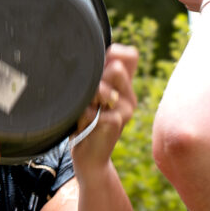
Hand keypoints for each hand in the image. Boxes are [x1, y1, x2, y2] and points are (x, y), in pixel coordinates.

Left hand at [70, 43, 140, 172]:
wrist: (89, 157)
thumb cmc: (85, 123)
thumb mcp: (91, 97)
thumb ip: (95, 77)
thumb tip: (91, 53)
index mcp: (125, 87)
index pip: (130, 55)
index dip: (112, 54)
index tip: (97, 70)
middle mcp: (130, 96)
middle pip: (115, 67)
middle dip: (93, 79)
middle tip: (88, 99)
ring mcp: (126, 109)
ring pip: (101, 87)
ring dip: (85, 99)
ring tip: (84, 112)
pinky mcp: (116, 122)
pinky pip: (90, 108)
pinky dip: (80, 116)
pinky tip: (82, 126)